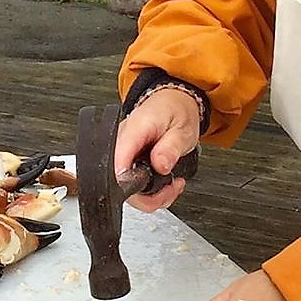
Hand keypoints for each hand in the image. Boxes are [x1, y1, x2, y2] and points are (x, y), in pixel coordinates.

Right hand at [112, 87, 200, 212]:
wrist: (173, 103)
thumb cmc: (175, 112)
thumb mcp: (182, 129)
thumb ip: (171, 148)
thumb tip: (160, 165)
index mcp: (134, 129)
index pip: (118, 160)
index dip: (129, 182)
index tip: (149, 189)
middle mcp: (122, 143)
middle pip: (120, 183)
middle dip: (148, 196)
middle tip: (170, 189)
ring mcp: (122, 155)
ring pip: (127, 190)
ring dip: (152, 197)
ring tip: (171, 186)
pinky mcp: (126, 164)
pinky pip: (133, 187)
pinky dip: (151, 193)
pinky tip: (164, 184)